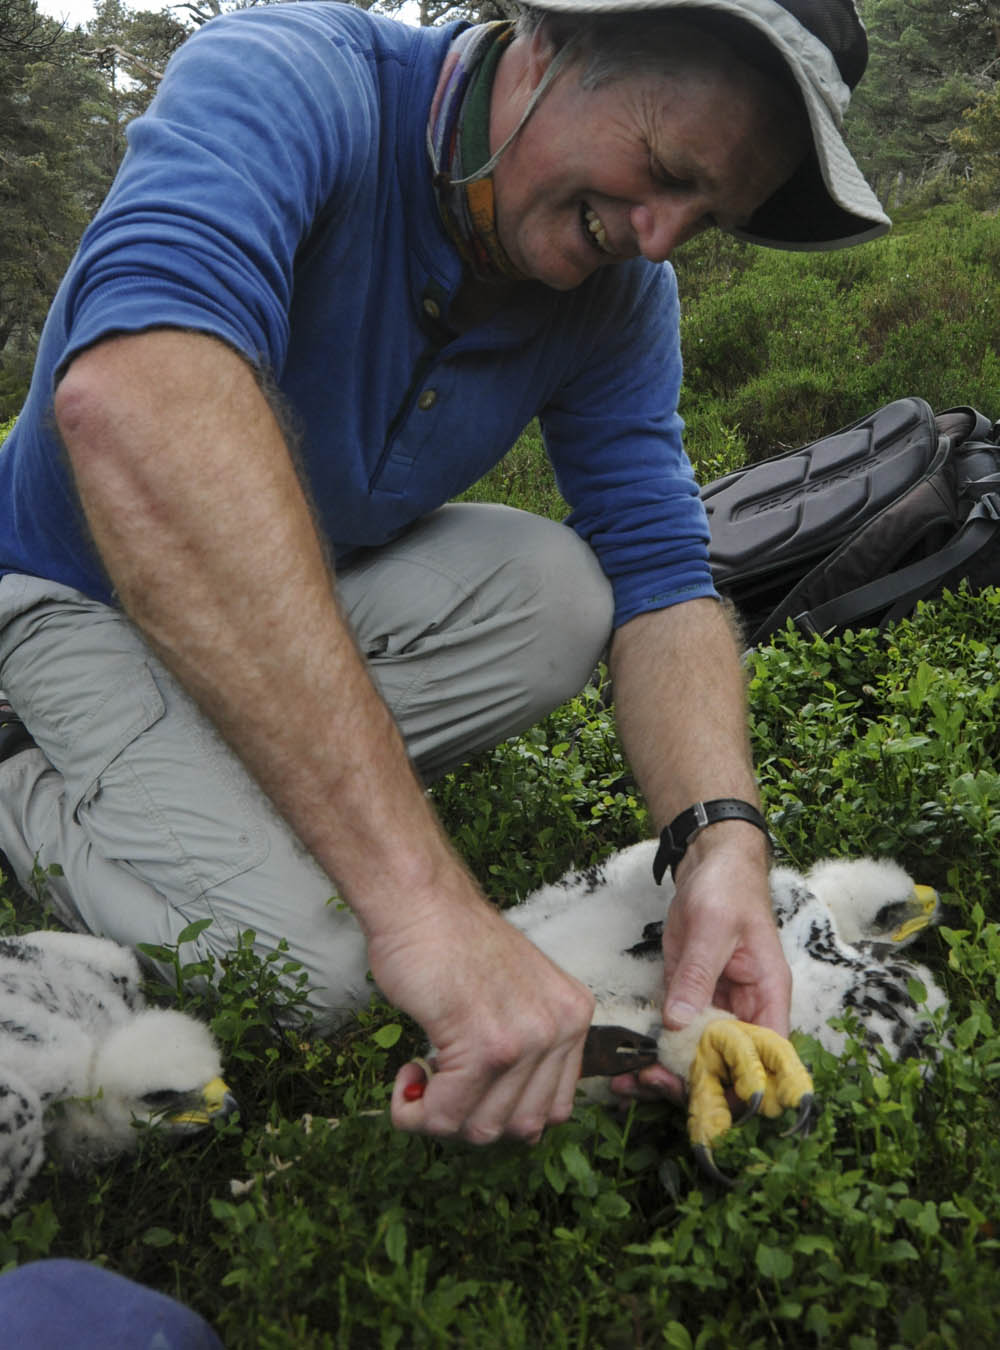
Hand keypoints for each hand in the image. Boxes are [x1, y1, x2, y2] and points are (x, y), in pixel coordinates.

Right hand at [369, 881, 594, 1143]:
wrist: (420, 902)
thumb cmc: (451, 942)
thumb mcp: (517, 994)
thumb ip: (528, 1048)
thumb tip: (512, 1121)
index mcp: (573, 1015)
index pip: (555, 1109)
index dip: (504, 1111)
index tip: (471, 1089)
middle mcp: (560, 1028)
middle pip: (521, 1127)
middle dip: (471, 1118)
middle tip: (440, 1084)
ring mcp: (525, 1040)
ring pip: (482, 1129)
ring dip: (440, 1116)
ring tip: (422, 1075)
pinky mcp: (483, 1048)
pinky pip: (444, 1115)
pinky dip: (414, 1111)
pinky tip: (407, 1072)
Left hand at [610, 821, 789, 1104]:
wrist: (709, 863)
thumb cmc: (727, 889)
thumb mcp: (714, 928)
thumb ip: (698, 975)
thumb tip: (680, 1022)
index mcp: (767, 996)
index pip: (766, 1057)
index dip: (743, 1085)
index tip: (705, 1097)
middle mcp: (746, 1010)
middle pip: (729, 1066)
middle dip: (693, 1084)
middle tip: (651, 1083)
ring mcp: (716, 1006)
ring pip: (699, 1057)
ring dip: (668, 1074)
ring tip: (629, 1085)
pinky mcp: (688, 997)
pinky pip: (675, 1034)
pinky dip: (655, 1052)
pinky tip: (628, 1067)